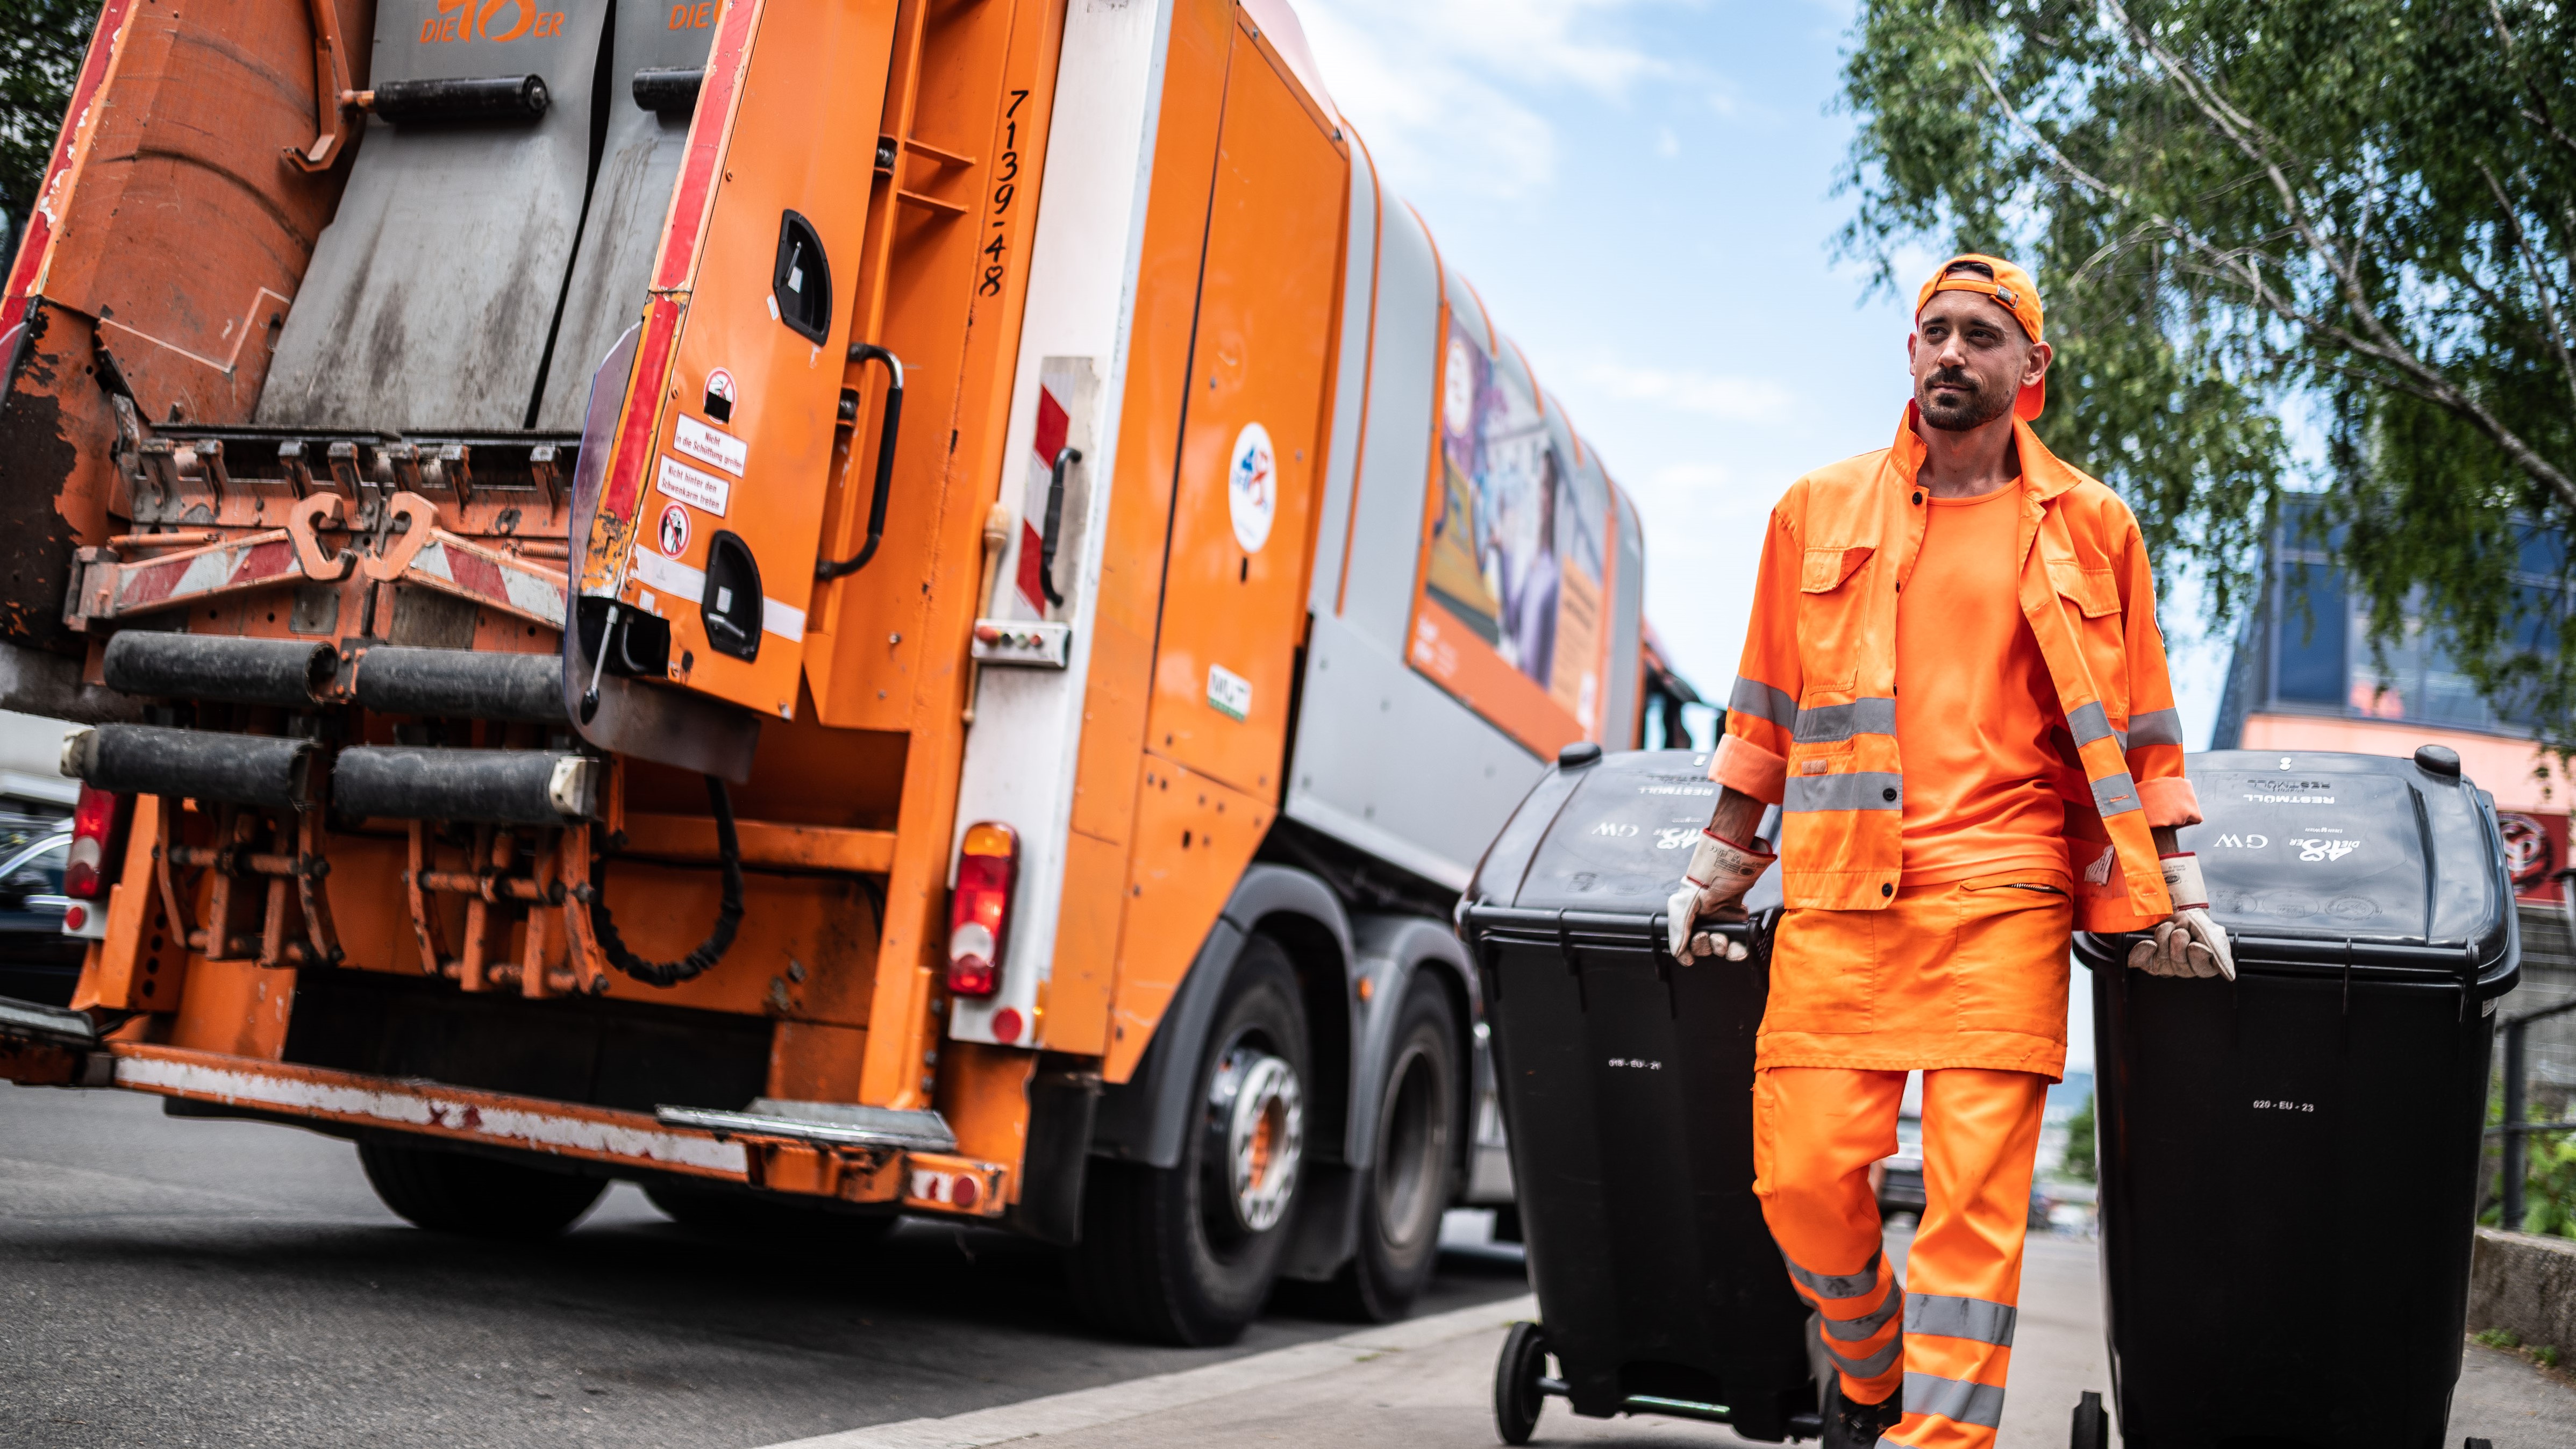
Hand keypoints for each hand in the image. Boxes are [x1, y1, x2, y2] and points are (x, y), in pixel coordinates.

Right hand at [1667, 829, 1773, 962]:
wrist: (1729, 870)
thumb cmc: (1702, 884)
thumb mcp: (1681, 906)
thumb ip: (1678, 930)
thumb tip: (1679, 954)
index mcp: (1688, 921)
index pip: (1687, 946)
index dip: (1691, 950)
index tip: (1693, 949)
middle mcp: (1704, 923)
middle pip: (1704, 949)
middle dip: (1706, 946)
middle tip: (1708, 935)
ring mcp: (1722, 924)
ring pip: (1721, 949)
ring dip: (1722, 949)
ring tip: (1722, 938)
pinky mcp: (1738, 924)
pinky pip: (1738, 944)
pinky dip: (1738, 950)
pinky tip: (1738, 949)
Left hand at [2126, 852, 2235, 979]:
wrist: (2173, 909)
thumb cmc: (2193, 922)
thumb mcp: (2212, 933)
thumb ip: (2220, 953)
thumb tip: (2229, 975)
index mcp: (2204, 964)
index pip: (2202, 970)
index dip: (2197, 958)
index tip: (2194, 945)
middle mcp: (2185, 967)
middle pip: (2181, 965)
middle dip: (2180, 942)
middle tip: (2181, 931)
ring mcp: (2166, 965)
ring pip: (2163, 960)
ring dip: (2165, 938)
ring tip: (2169, 928)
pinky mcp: (2148, 960)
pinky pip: (2142, 961)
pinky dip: (2144, 950)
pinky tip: (2149, 942)